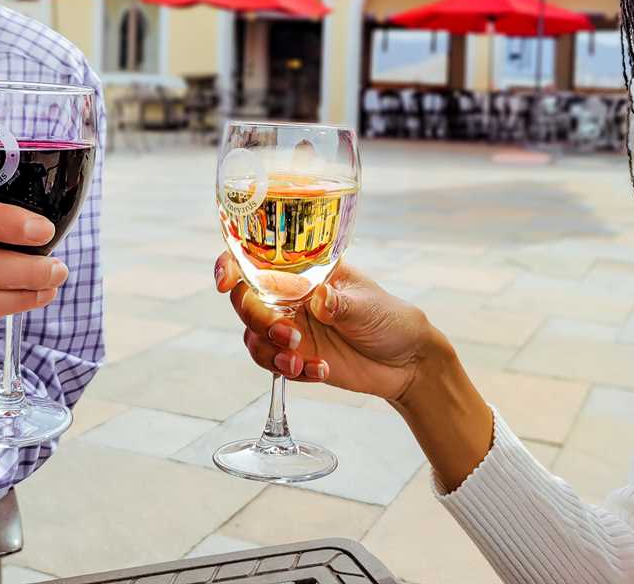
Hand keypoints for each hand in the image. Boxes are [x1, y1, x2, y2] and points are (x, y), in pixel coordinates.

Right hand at [215, 252, 443, 405]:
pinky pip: (274, 365)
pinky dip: (289, 371)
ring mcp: (291, 328)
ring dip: (270, 351)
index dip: (232, 266)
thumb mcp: (368, 307)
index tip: (226, 281)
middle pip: (247, 302)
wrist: (407, 361)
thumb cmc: (390, 319)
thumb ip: (340, 304)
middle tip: (288, 335)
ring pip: (253, 337)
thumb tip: (319, 298)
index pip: (257, 261)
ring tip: (301, 361)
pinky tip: (320, 371)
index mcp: (305, 272)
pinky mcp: (296, 358)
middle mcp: (291, 298)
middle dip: (258, 319)